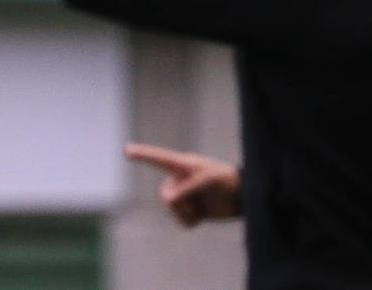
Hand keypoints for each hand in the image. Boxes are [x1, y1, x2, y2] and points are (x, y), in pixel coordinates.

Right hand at [124, 143, 241, 226]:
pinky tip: (201, 217)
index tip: (126, 150)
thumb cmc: (228, 181)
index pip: (159, 159)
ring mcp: (185, 195)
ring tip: (201, 209)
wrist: (245, 198)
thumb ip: (186, 188)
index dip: (142, 154)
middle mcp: (180, 179)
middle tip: (195, 201)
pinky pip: (180, 220)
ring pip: (171, 210)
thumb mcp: (208, 181)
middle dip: (178, 202)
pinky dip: (189, 222)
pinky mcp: (192, 209)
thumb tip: (166, 200)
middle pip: (164, 194)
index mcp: (183, 165)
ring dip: (185, 213)